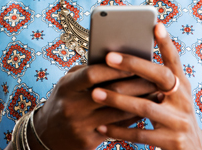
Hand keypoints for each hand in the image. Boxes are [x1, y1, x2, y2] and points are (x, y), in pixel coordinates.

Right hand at [31, 61, 157, 149]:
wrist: (46, 135)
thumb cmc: (63, 101)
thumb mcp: (67, 84)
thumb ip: (87, 72)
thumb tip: (118, 60)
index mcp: (66, 87)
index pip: (93, 73)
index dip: (115, 68)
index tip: (136, 63)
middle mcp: (72, 106)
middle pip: (110, 93)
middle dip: (136, 85)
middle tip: (156, 78)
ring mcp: (80, 125)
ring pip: (118, 113)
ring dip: (140, 103)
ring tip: (156, 94)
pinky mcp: (88, 141)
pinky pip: (117, 129)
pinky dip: (132, 119)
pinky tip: (144, 111)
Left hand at [93, 23, 201, 149]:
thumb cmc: (172, 117)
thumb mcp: (170, 98)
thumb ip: (153, 82)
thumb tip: (120, 60)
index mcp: (182, 86)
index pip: (174, 60)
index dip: (166, 43)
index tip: (155, 24)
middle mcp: (184, 100)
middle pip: (159, 77)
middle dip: (133, 65)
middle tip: (107, 56)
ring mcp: (180, 122)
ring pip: (145, 107)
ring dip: (117, 100)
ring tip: (95, 94)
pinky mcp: (172, 142)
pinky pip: (140, 134)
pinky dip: (119, 130)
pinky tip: (101, 126)